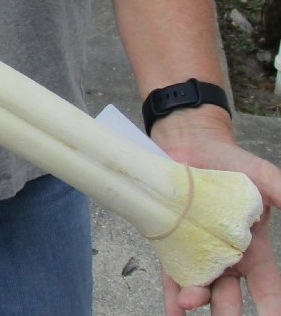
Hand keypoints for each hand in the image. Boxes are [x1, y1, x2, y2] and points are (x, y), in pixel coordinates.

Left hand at [152, 106, 280, 314]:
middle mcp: (225, 256)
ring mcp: (197, 250)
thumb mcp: (265, 177)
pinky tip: (175, 309)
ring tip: (191, 303)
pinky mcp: (171, 241)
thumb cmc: (230, 161)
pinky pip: (172, 273)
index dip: (270, 305)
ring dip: (197, 299)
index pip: (266, 286)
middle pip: (230, 293)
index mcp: (252, 248)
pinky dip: (172, 293)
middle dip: (228, 310)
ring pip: (201, 286)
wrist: (190, 144)